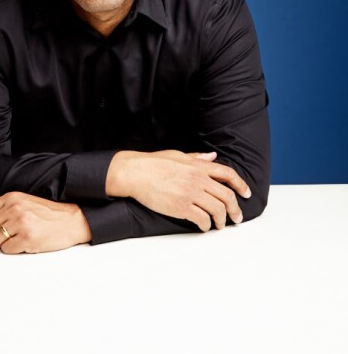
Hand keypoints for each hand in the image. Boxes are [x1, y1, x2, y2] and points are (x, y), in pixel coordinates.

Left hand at [0, 192, 91, 253]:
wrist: (72, 220)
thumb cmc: (49, 213)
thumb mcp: (26, 201)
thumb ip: (6, 208)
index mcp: (12, 198)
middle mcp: (14, 209)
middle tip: (0, 239)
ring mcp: (20, 223)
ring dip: (2, 244)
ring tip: (16, 239)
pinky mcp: (27, 238)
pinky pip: (7, 250)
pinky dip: (12, 250)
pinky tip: (23, 244)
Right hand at [106, 150, 250, 231]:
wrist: (135, 173)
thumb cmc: (153, 163)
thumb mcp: (178, 155)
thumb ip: (197, 158)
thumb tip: (212, 157)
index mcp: (198, 166)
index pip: (228, 174)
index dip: (241, 185)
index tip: (247, 194)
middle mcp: (198, 179)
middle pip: (227, 196)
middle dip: (235, 210)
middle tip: (237, 218)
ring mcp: (190, 193)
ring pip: (218, 210)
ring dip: (222, 220)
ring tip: (219, 225)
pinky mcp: (181, 207)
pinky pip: (202, 220)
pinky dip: (207, 225)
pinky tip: (204, 226)